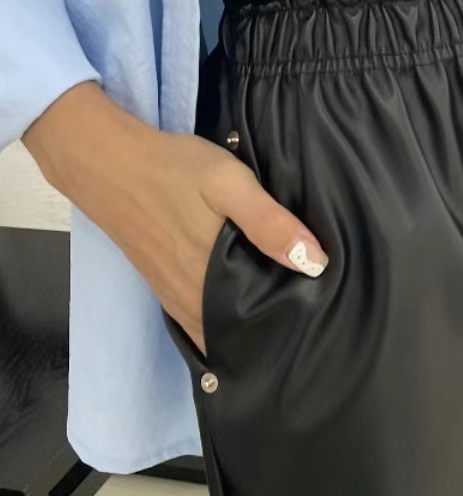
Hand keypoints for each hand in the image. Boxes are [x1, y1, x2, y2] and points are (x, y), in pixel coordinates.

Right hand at [23, 82, 327, 356]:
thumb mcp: (229, 184)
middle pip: (244, 332)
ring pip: (223, 328)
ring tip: (290, 306)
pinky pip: (203, 318)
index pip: (263, 326)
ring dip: (252, 322)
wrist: (106, 163)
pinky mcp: (166, 287)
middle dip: (277, 327)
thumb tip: (316, 264)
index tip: (323, 314)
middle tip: (314, 312)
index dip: (294, 324)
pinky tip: (249, 297)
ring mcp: (176, 298)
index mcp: (213, 285)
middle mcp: (193, 303)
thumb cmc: (172, 171)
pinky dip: (227, 315)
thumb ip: (269, 223)